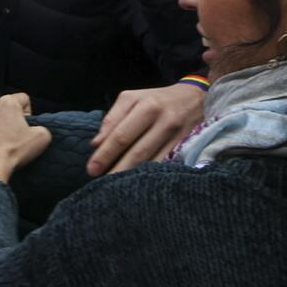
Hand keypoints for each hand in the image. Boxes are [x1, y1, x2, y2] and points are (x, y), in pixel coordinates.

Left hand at [0, 93, 50, 184]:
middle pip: (2, 107)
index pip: (23, 99)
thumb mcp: (42, 138)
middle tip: (11, 137)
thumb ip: (41, 126)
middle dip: (7, 119)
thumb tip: (35, 129)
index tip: (25, 127)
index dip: (27, 113)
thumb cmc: (14, 152)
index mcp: (8, 102)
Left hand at [87, 81, 205, 174]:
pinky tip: (138, 185)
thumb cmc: (157, 99)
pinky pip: (165, 165)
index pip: (121, 134)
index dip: (105, 154)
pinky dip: (150, 176)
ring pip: (151, 161)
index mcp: (146, 105)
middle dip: (116, 169)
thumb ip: (113, 118)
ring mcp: (177, 135)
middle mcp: (163, 120)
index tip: (92, 169)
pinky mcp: (186, 147)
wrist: (195, 98)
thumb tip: (96, 144)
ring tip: (116, 188)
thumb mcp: (133, 98)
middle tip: (101, 185)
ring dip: (132, 176)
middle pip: (136, 151)